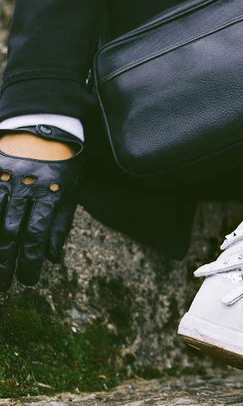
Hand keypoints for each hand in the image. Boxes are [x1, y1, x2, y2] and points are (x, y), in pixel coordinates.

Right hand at [0, 128, 82, 289]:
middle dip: (7, 262)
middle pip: (12, 231)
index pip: (39, 235)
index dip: (32, 261)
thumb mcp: (72, 191)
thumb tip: (55, 259)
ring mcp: (4, 175)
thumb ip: (62, 225)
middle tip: (5, 285)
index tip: (28, 281)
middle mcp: (25, 186)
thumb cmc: (63, 161)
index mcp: (52, 193)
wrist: (46, 119)